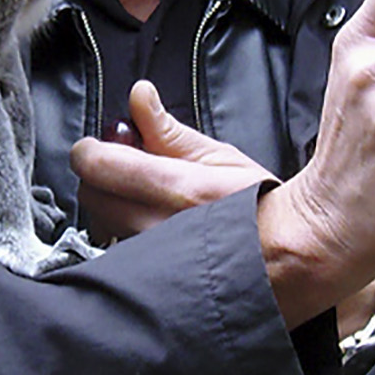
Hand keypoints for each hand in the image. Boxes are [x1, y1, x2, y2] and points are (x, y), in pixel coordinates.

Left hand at [70, 79, 275, 237]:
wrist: (285, 253)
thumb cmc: (259, 205)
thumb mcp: (218, 156)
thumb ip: (169, 130)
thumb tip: (140, 97)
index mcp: (174, 188)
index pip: (96, 164)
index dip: (92, 149)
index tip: (101, 145)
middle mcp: (154, 226)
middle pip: (90, 195)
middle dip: (101, 176)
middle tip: (128, 167)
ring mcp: (150, 256)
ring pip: (101, 224)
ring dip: (112, 206)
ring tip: (145, 198)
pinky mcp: (151, 277)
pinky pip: (120, 248)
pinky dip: (126, 233)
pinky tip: (153, 225)